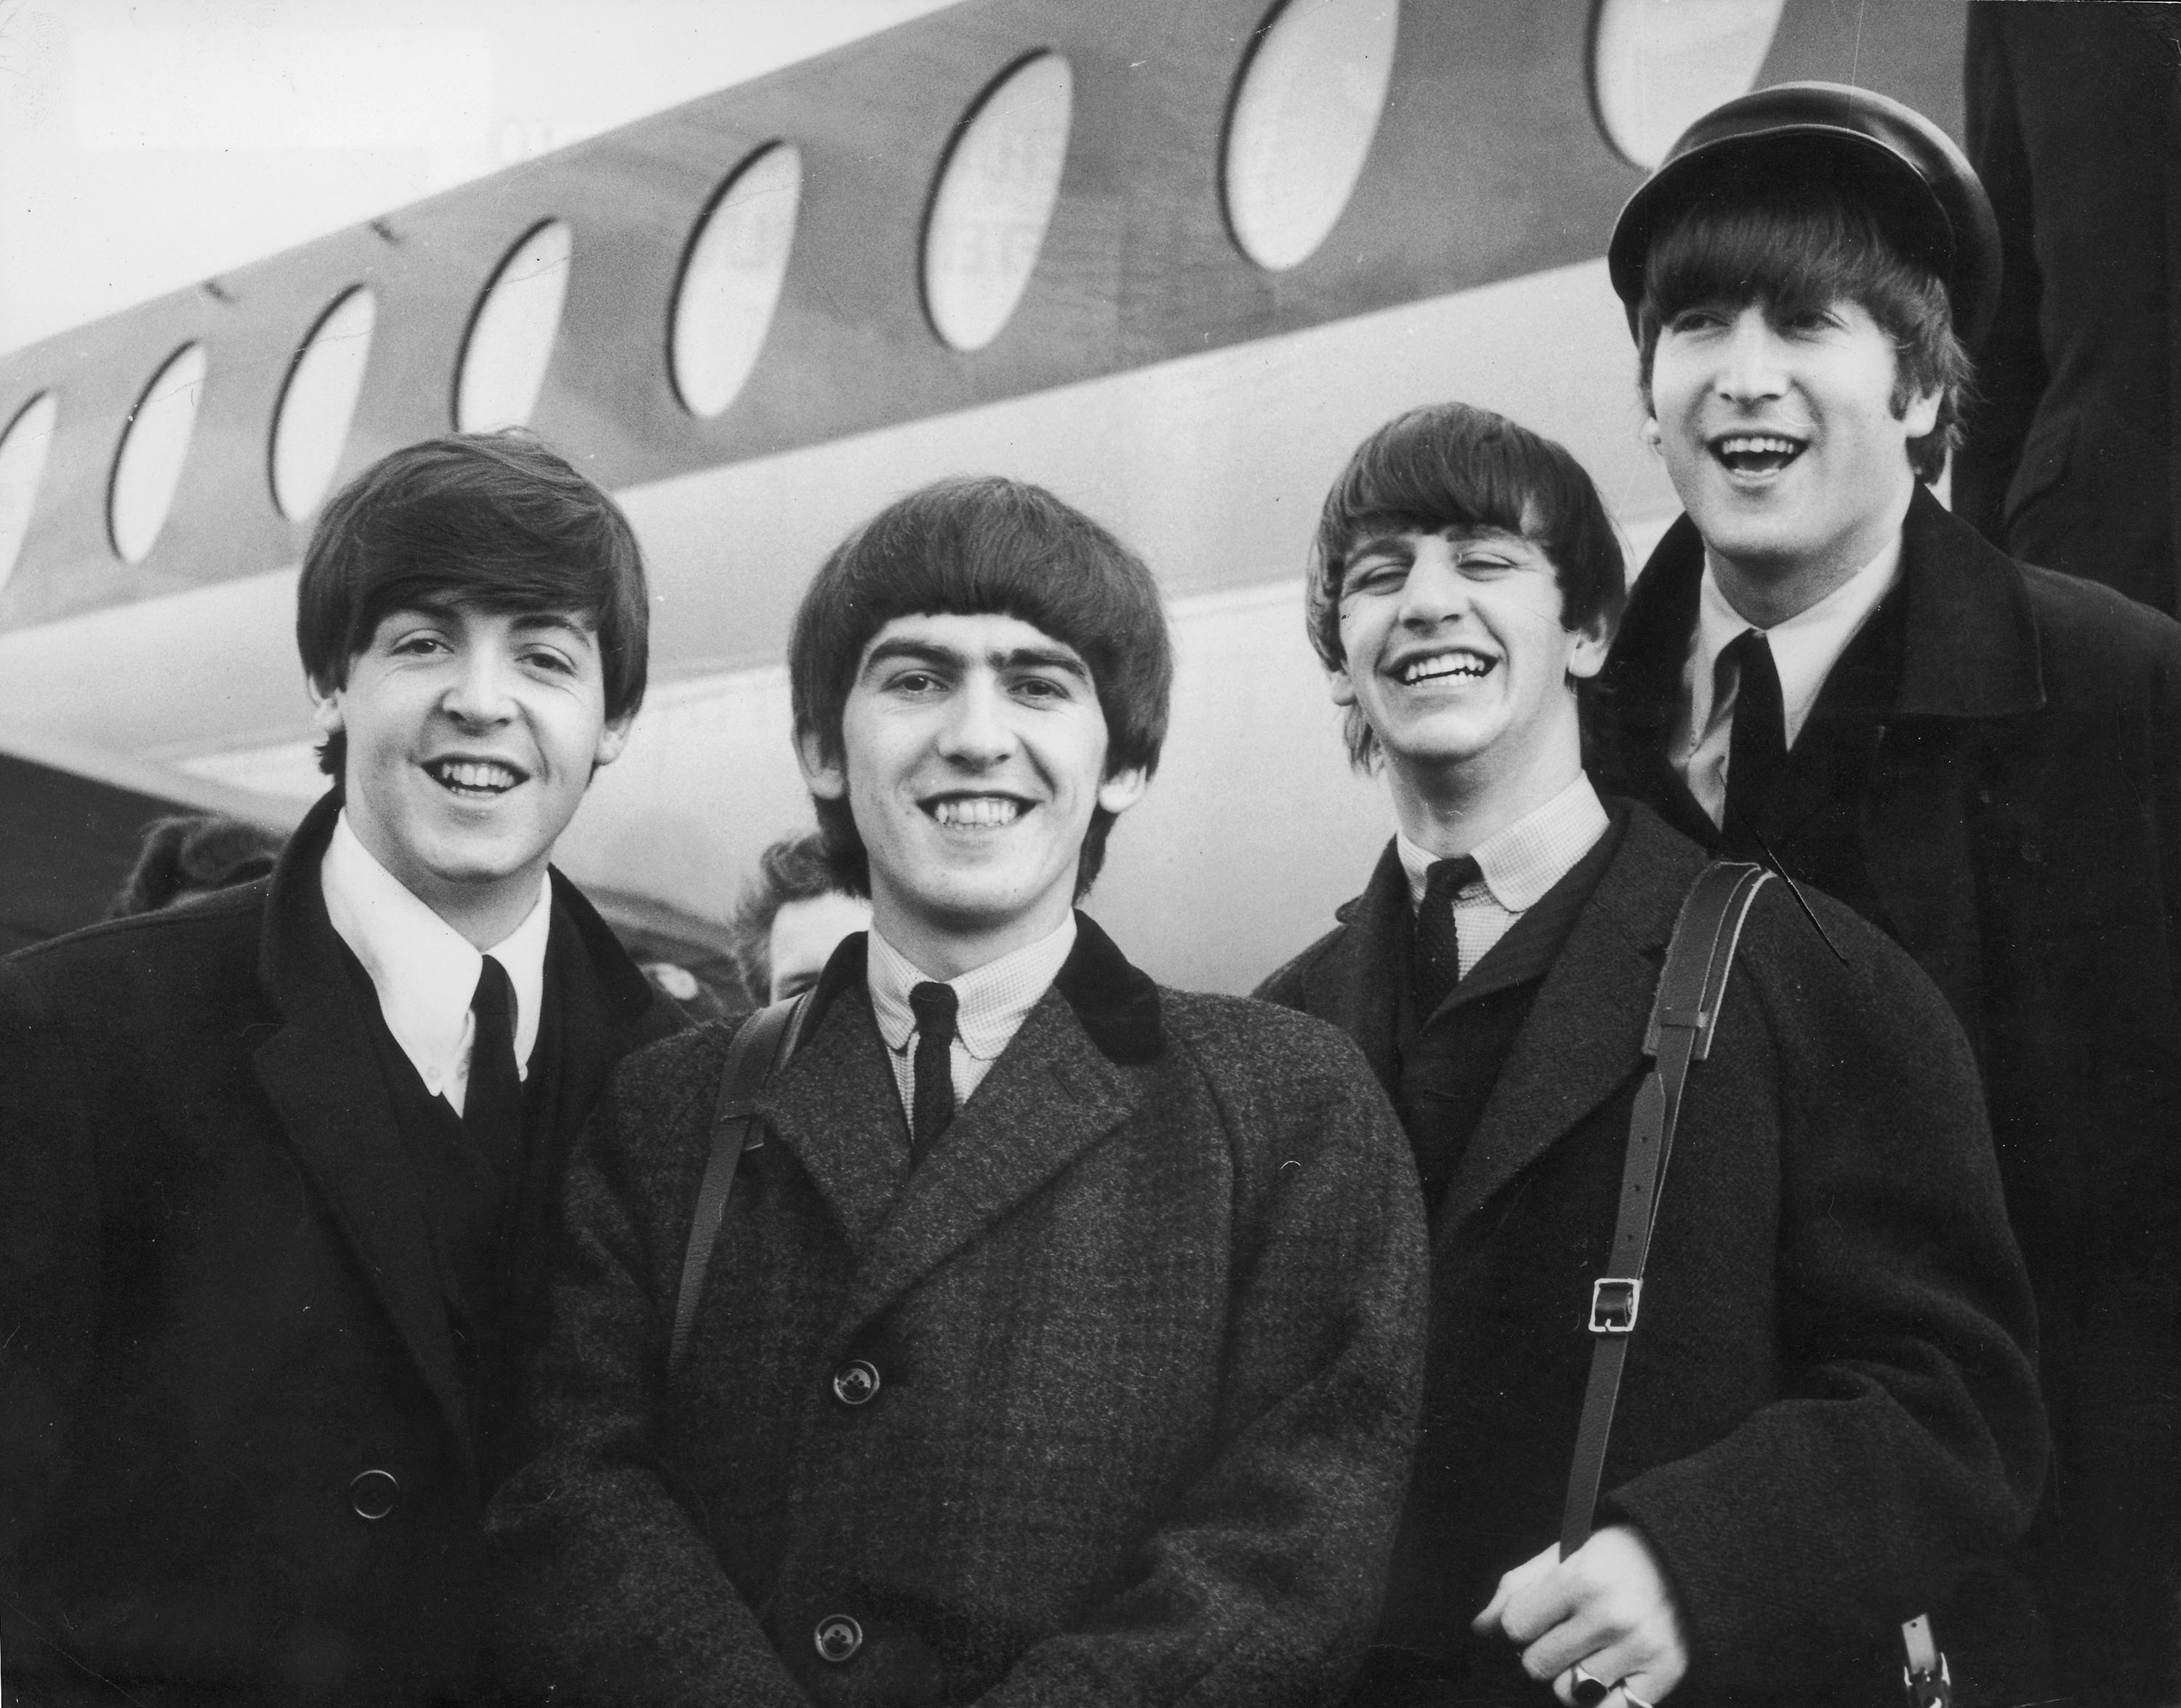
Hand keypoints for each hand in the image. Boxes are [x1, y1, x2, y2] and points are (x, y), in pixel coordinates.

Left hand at [1472, 1525, 1688, 1706]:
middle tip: (1562, 1633)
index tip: (1532, 1618)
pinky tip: (1608, 1672)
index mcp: (1582, 1577)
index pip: (1516, 1626)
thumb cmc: (1616, 1555)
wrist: (1690, 1557)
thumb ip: (1516, 1587)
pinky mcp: (1665, 1674)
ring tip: (1589, 1649)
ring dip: (1570, 1677)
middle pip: (1537, 1665)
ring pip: (1568, 1694)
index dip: (1516, 1626)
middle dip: (1540, 1652)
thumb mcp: (1563, 1553)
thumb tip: (1480, 1629)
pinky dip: (1600, 1699)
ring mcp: (1640, 1649)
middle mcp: (1612, 1616)